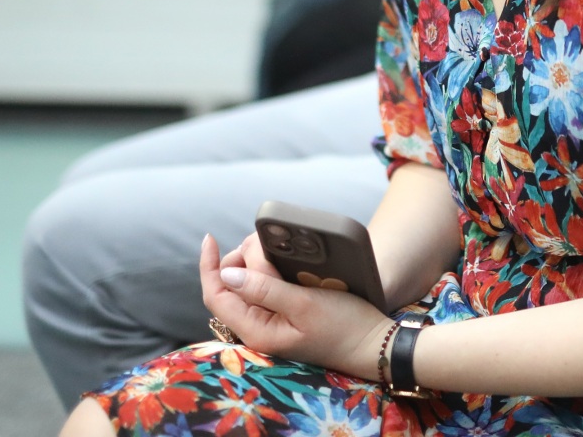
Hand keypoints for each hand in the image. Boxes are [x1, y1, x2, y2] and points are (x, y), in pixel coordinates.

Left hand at [199, 233, 391, 378]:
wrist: (372, 344)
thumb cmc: (343, 327)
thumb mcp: (305, 304)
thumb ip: (264, 289)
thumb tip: (227, 273)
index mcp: (257, 330)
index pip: (217, 295)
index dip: (209, 266)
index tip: (211, 238)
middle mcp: (257, 328)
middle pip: (229, 288)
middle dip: (237, 259)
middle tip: (262, 240)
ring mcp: (270, 323)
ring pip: (246, 286)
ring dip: (253, 263)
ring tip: (273, 247)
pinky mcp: (284, 316)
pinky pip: (264, 290)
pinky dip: (266, 271)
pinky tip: (280, 261)